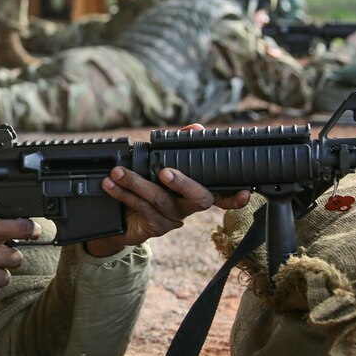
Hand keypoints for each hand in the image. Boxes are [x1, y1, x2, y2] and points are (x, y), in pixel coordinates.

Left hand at [85, 126, 251, 256]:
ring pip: (160, 200)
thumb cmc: (148, 186)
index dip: (235, 196)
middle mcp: (189, 207)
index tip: (244, 193)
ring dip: (135, 183)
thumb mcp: (160, 164)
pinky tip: (110, 185)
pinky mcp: (156, 227)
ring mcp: (173, 219)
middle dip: (183, 183)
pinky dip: (123, 193)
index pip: (223, 195)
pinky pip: (141, 208)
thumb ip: (179, 146)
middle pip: (198, 199)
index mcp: (195, 191)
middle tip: (165, 172)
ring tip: (117, 172)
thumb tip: (196, 127)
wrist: (122, 218)